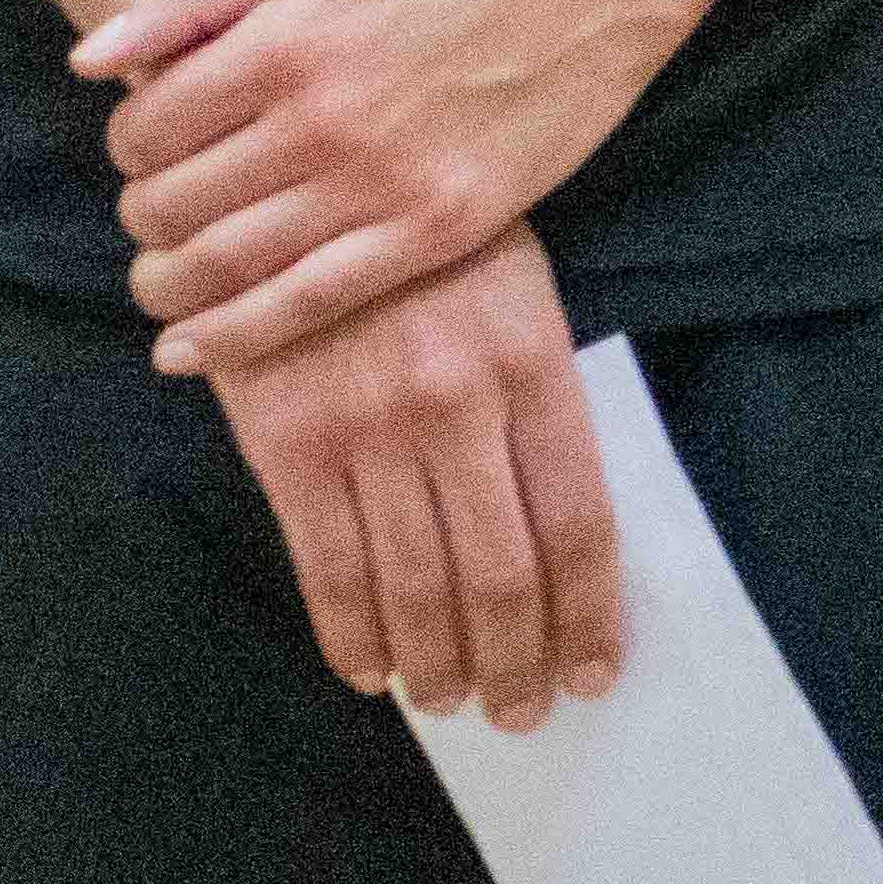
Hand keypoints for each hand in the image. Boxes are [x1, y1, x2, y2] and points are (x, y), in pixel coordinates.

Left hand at [79, 0, 732, 377]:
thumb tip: (88, 59)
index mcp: (284, 39)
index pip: (145, 127)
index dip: (129, 142)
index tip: (149, 141)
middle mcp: (322, 120)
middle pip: (174, 202)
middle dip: (144, 213)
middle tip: (156, 209)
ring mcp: (382, 182)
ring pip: (226, 262)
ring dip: (168, 282)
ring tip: (161, 279)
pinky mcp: (438, 228)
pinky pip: (309, 304)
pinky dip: (233, 337)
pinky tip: (189, 350)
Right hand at [211, 227, 629, 728]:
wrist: (299, 172)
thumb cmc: (432, 239)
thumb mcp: (518, 292)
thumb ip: (539, 404)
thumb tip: (566, 539)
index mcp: (533, 363)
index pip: (577, 522)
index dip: (589, 615)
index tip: (594, 674)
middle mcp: (459, 404)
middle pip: (502, 573)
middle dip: (516, 660)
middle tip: (519, 710)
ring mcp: (369, 427)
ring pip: (418, 585)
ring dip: (440, 663)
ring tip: (454, 701)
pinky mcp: (289, 443)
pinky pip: (327, 567)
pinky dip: (352, 635)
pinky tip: (371, 670)